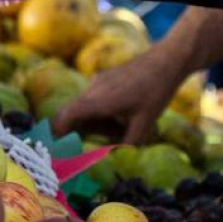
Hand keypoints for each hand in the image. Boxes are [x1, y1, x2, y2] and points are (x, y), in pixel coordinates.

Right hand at [52, 46, 186, 142]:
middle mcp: (92, 90)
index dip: (55, 135)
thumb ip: (128, 144)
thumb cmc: (156, 91)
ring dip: (94, 123)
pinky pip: (94, 99)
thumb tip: (115, 161)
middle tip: (87, 148)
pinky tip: (123, 117)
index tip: (57, 151)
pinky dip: (100, 112)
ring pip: (85, 108)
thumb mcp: (145, 123)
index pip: (63, 118)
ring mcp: (98, 82)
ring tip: (120, 129)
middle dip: (77, 133)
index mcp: (97, 101)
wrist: (167, 60)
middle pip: (72, 115)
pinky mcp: (105, 79)